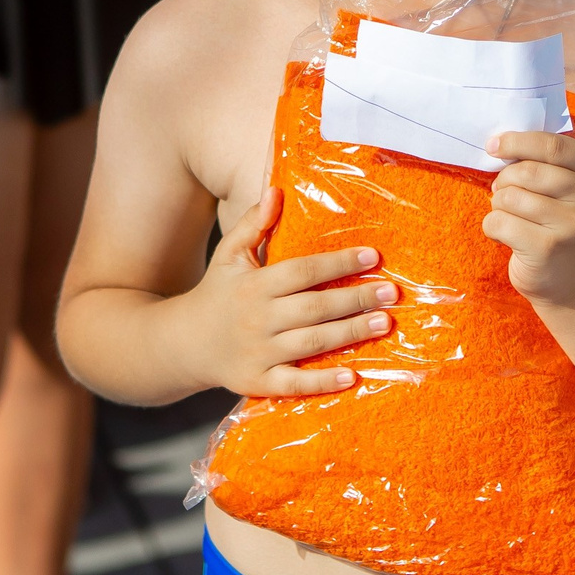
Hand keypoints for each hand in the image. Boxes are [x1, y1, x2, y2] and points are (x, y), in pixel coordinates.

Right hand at [185, 188, 395, 395]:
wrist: (184, 343)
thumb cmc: (217, 293)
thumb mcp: (228, 255)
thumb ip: (253, 224)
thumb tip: (276, 190)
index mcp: (253, 284)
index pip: (302, 271)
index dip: (338, 263)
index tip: (373, 257)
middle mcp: (257, 319)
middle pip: (314, 307)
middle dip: (355, 298)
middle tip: (390, 292)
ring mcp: (259, 353)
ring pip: (311, 343)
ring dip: (350, 333)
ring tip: (384, 323)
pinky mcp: (259, 382)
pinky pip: (295, 384)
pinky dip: (323, 382)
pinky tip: (352, 376)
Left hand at [482, 130, 574, 305]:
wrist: (572, 277)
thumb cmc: (556, 220)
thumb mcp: (563, 186)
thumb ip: (541, 162)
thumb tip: (498, 145)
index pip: (553, 146)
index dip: (518, 142)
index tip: (493, 145)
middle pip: (527, 172)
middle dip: (504, 179)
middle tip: (503, 191)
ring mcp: (571, 224)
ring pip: (511, 197)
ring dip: (497, 204)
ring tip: (509, 215)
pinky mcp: (548, 248)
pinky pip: (500, 223)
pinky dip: (491, 226)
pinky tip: (504, 235)